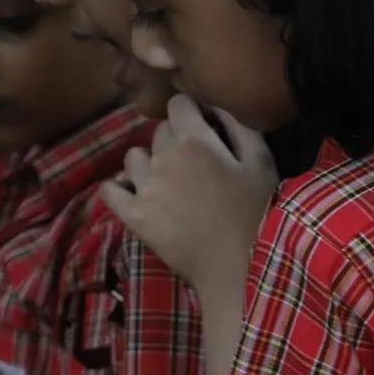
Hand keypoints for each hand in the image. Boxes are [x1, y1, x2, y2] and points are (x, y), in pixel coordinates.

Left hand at [100, 96, 277, 299]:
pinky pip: (110, 190)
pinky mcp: (134, 215)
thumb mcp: (262, 164)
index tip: (206, 130)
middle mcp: (163, 157)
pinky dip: (121, 188)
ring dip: (149, 164)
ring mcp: (144, 187)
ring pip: (133, 157)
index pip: (178, 104)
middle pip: (157, 131)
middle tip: (195, 166)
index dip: (192, 114)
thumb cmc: (258, 216)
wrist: (239, 270)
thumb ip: (239, 127)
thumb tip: (216, 106)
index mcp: (194, 141)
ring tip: (169, 183)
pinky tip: (137, 195)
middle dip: (174, 141)